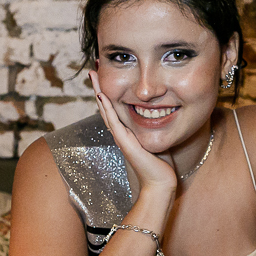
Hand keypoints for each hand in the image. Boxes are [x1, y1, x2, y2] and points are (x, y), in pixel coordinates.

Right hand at [90, 71, 178, 192]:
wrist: (159, 185)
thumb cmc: (161, 167)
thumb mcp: (157, 141)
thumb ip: (156, 130)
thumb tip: (162, 117)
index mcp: (128, 133)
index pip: (115, 108)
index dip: (109, 92)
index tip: (106, 76)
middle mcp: (121, 134)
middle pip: (106, 106)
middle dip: (100, 87)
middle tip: (93, 70)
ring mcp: (121, 138)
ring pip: (106, 111)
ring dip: (99, 92)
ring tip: (93, 75)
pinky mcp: (126, 143)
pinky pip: (114, 122)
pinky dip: (107, 108)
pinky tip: (102, 95)